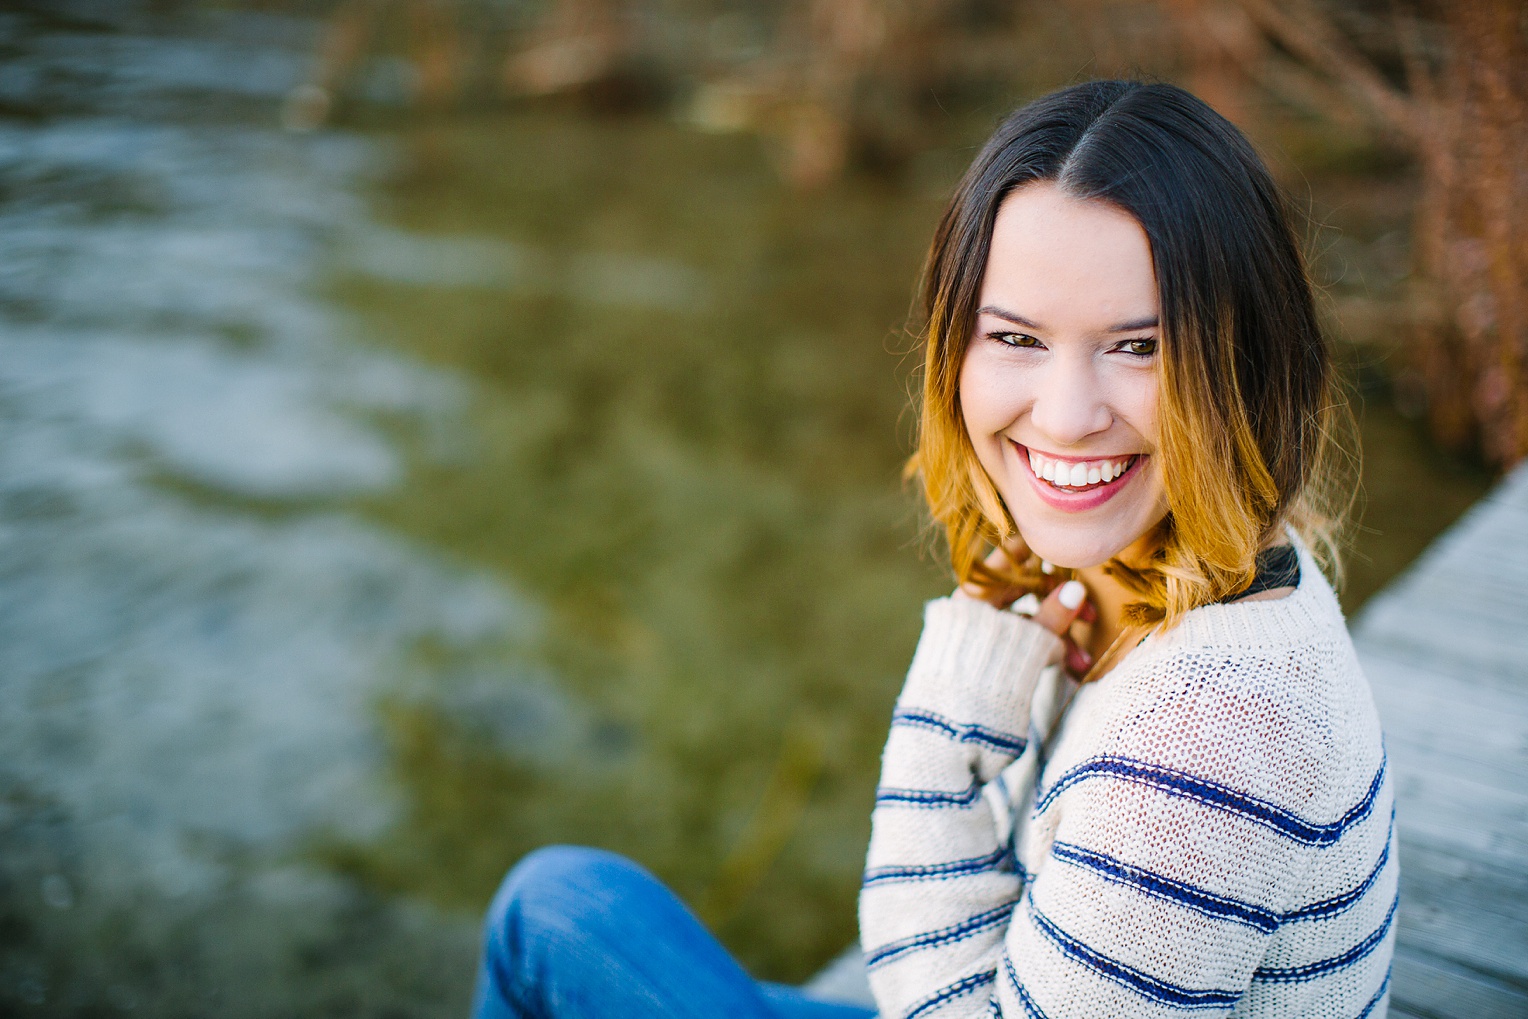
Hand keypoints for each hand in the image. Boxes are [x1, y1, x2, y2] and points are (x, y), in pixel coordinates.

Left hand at [954, 540, 1094, 675]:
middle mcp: (978, 608)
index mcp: (976, 594)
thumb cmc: (985, 674)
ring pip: (1030, 622)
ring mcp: (985, 631)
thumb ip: (1051, 616)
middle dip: (1062, 607)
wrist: (955, 722)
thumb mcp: (1024, 643)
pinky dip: (1045, 651)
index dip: (1040, 553)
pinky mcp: (991, 653)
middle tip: (1091, 617)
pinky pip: (1022, 642)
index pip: (1011, 558)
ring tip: (1082, 663)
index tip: (1068, 552)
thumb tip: (1076, 589)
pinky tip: (1069, 669)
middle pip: (1027, 594)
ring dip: (1060, 638)